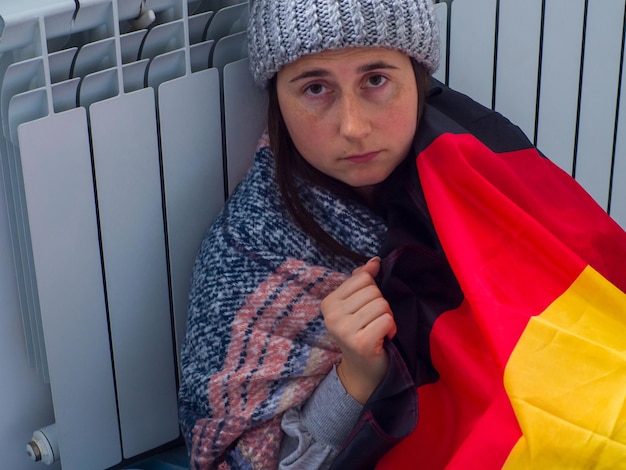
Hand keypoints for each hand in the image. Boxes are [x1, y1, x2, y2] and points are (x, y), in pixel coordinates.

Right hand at [321, 257, 395, 403]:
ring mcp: (345, 330)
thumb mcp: (356, 305)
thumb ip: (362, 281)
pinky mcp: (361, 342)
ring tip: (378, 330)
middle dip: (381, 305)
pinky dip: (391, 329)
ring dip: (387, 317)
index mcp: (329, 303)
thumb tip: (374, 261)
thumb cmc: (361, 333)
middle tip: (373, 322)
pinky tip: (383, 338)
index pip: (362, 278)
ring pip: (382, 305)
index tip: (367, 309)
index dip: (372, 291)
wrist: (362, 371)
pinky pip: (387, 320)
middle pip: (373, 291)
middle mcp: (332, 316)